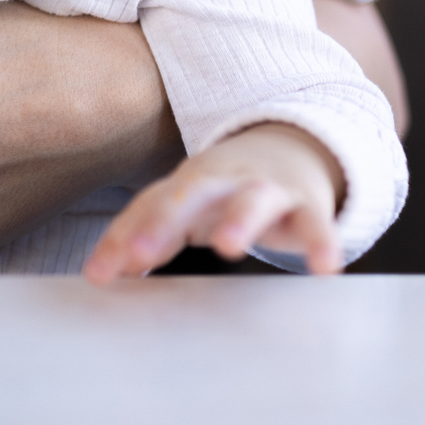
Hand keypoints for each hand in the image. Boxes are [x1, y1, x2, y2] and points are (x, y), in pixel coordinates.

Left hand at [83, 122, 344, 280]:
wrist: (290, 149)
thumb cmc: (221, 190)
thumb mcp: (179, 208)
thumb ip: (139, 235)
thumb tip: (100, 273)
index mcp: (186, 182)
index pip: (149, 207)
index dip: (123, 238)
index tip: (100, 275)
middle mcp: (224, 180)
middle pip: (191, 194)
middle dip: (165, 222)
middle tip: (141, 254)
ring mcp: (267, 189)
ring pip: (253, 200)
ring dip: (238, 221)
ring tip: (228, 247)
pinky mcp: (308, 206)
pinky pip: (316, 224)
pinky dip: (321, 243)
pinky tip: (325, 268)